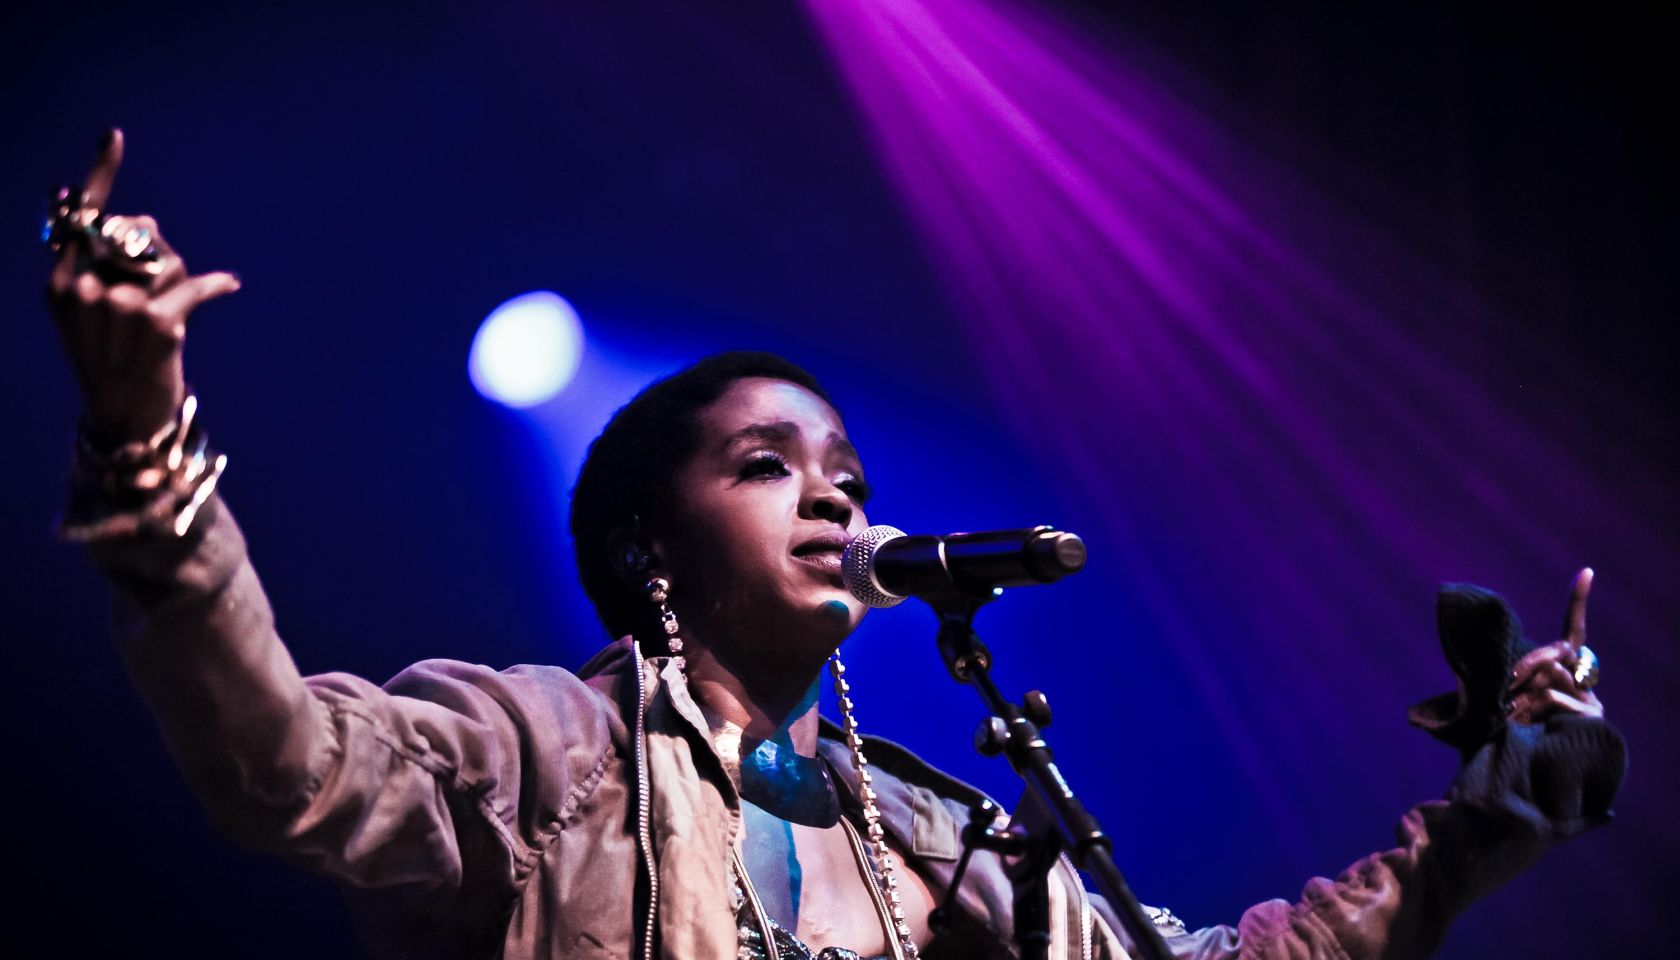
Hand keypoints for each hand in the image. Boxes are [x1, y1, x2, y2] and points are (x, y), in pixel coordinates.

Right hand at [45, 129, 239, 442]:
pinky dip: (217, 285)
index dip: (101, 176)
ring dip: (182, 279)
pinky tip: (230, 284)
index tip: (115, 137)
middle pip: (137, 236)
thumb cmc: (114, 362)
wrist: (127, 418)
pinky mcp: (159, 323)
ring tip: (174, 310)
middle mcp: (84, 290)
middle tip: (163, 284)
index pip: (79, 220)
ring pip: (169, 261)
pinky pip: (196, 285)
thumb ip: (104, 269)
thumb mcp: (91, 316)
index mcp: (59, 284)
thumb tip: (144, 225)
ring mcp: (120, 306)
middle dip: (157, 250)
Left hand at [1506, 568, 1603, 723]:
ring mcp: (1590, 699)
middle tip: (1506, 693)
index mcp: (1562, 669)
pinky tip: (1528, 727)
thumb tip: (1547, 665)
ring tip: (1513, 720)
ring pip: (1550, 675)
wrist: (1517, 778)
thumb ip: (1519, 675)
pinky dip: (1535, 710)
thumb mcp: (1504, 696)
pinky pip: (1555, 697)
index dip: (1578, 601)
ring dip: (1523, 696)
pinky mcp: (1592, 717)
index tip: (1587, 571)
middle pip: (1553, 652)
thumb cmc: (1503, 733)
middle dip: (1523, 667)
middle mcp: (1582, 679)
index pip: (1572, 630)